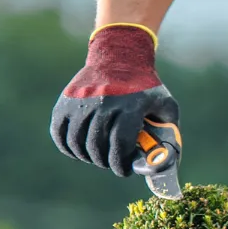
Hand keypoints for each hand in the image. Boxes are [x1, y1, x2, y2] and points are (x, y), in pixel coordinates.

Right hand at [50, 24, 178, 177]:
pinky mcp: (66, 101)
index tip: (124, 171)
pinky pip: (59, 132)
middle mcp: (103, 104)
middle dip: (104, 162)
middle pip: (96, 146)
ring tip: (97, 157)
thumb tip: (165, 162)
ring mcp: (81, 102)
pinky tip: (79, 151)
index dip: (120, 164)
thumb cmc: (146, 88)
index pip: (119, 145)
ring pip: (76, 142)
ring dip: (86, 156)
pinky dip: (67, 147)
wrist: (120, 57)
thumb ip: (168, 133)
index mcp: (129, 107)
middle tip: (111, 163)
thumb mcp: (165, 106)